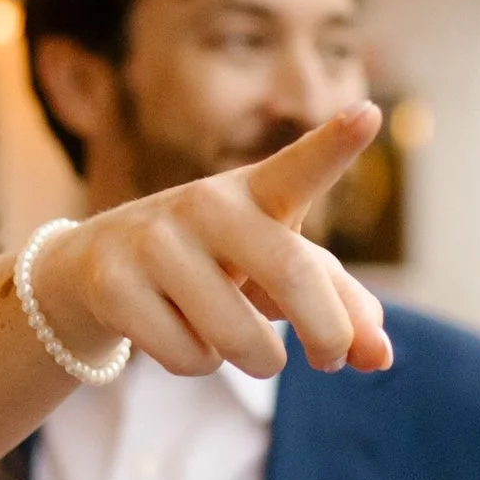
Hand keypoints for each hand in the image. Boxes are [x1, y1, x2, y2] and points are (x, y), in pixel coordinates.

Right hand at [32, 106, 394, 384]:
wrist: (98, 267)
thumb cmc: (216, 264)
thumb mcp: (279, 271)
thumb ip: (339, 307)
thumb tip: (381, 357)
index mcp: (258, 191)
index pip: (300, 166)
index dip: (335, 143)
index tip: (369, 116)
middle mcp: (206, 203)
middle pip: (290, 275)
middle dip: (327, 333)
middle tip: (331, 359)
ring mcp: (155, 240)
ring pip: (239, 337)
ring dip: (256, 359)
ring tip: (235, 338)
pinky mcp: (114, 283)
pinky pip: (188, 358)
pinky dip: (196, 363)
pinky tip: (174, 330)